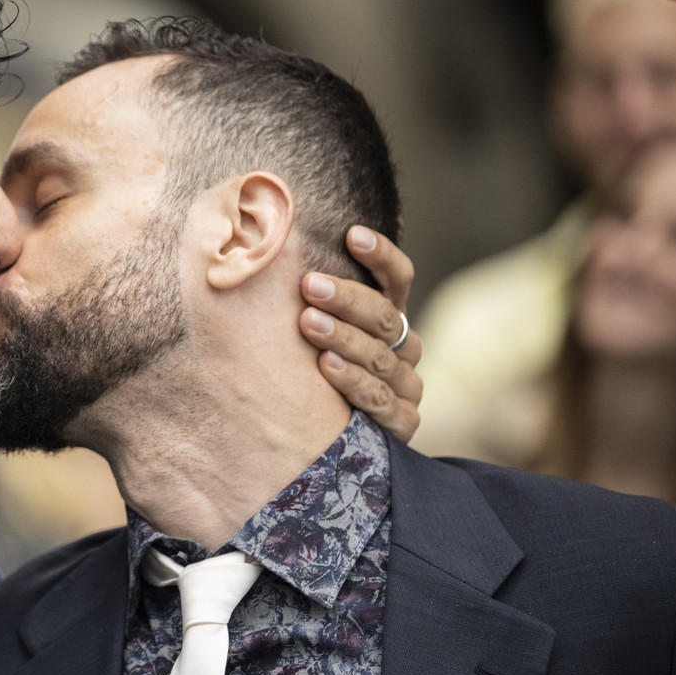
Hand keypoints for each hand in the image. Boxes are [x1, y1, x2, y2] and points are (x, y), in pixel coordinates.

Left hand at [299, 225, 421, 441]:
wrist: (323, 440)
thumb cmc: (306, 369)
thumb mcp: (308, 329)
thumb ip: (304, 296)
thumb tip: (269, 238)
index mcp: (388, 317)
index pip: (397, 278)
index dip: (380, 255)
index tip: (351, 234)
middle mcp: (404, 348)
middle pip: (385, 316)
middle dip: (347, 299)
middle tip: (310, 285)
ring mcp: (406, 386)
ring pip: (381, 357)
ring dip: (345, 338)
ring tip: (309, 324)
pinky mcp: (402, 423)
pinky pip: (383, 402)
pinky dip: (355, 384)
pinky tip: (328, 367)